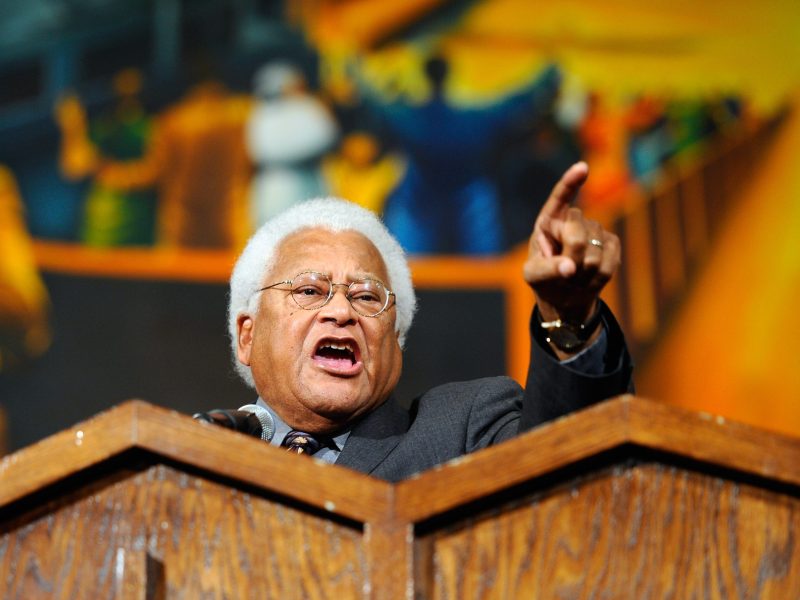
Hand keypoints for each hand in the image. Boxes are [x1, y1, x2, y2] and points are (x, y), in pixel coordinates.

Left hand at [523, 162, 619, 326]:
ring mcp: (594, 229)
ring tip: (574, 277)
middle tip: (563, 273)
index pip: (560, 197)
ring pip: (595, 253)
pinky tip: (589, 279)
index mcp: (548, 220)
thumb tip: (570, 268)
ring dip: (583, 273)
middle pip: (577, 236)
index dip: (570, 182)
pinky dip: (598, 277)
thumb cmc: (544, 279)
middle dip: (570, 260)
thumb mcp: (534, 276)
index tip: (582, 168)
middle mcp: (573, 220)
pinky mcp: (612, 243)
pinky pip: (610, 261)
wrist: (565, 295)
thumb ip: (547, 270)